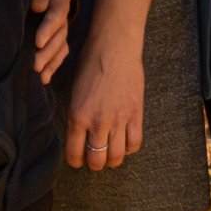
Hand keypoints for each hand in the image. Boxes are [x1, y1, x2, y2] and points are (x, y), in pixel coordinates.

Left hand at [30, 0, 75, 82]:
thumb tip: (40, 7)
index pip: (57, 12)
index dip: (48, 28)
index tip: (37, 42)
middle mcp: (64, 6)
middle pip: (60, 32)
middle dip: (48, 51)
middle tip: (35, 65)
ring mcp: (61, 19)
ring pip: (61, 43)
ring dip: (51, 60)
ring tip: (40, 75)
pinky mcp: (55, 28)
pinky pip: (59, 48)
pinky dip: (53, 62)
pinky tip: (45, 77)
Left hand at [64, 26, 146, 169]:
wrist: (114, 46)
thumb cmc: (90, 62)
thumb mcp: (74, 90)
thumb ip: (78, 114)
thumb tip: (80, 133)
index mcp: (77, 115)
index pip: (74, 153)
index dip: (76, 161)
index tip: (77, 161)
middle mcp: (97, 121)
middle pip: (97, 159)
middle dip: (94, 164)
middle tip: (95, 160)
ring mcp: (119, 119)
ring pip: (117, 156)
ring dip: (112, 160)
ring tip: (110, 155)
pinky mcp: (136, 114)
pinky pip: (135, 143)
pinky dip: (130, 148)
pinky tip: (125, 143)